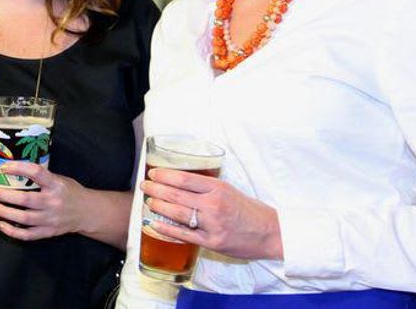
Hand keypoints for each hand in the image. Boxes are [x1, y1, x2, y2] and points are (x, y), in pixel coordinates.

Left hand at [0, 162, 88, 240]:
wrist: (87, 213)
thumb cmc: (70, 192)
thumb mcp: (59, 178)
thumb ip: (42, 176)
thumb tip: (15, 169)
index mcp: (56, 184)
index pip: (36, 172)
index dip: (18, 168)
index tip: (4, 167)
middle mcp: (53, 202)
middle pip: (25, 199)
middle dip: (5, 195)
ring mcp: (51, 219)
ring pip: (23, 218)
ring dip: (5, 212)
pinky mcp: (48, 232)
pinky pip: (27, 235)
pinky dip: (12, 231)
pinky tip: (1, 224)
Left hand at [142, 168, 282, 260]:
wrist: (271, 233)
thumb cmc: (249, 210)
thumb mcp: (229, 190)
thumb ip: (206, 188)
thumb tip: (180, 183)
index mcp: (218, 188)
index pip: (185, 179)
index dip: (165, 175)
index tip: (153, 173)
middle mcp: (213, 204)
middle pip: (177, 195)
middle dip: (156, 189)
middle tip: (145, 185)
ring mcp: (212, 224)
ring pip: (178, 214)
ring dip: (159, 207)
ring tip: (149, 202)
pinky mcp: (212, 242)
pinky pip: (185, 235)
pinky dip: (168, 229)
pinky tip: (155, 224)